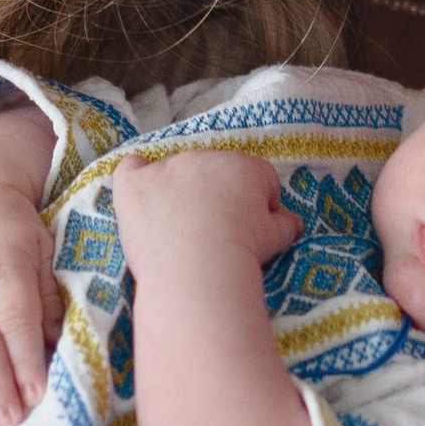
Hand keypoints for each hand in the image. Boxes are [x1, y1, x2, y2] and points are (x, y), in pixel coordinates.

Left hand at [112, 148, 301, 274]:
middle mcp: (205, 158)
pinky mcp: (135, 184)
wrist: (197, 268)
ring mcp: (166, 168)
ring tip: (180, 231)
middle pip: (214, 172)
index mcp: (245, 168)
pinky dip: (135, 180)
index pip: (257, 177)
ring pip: (173, 171)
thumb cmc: (243, 252)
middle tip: (214, 235)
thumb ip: (286, 223)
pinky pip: (131, 167)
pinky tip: (140, 200)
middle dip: (216, 197)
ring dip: (179, 193)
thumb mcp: (277, 238)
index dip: (256, 204)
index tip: (250, 229)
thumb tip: (293, 221)